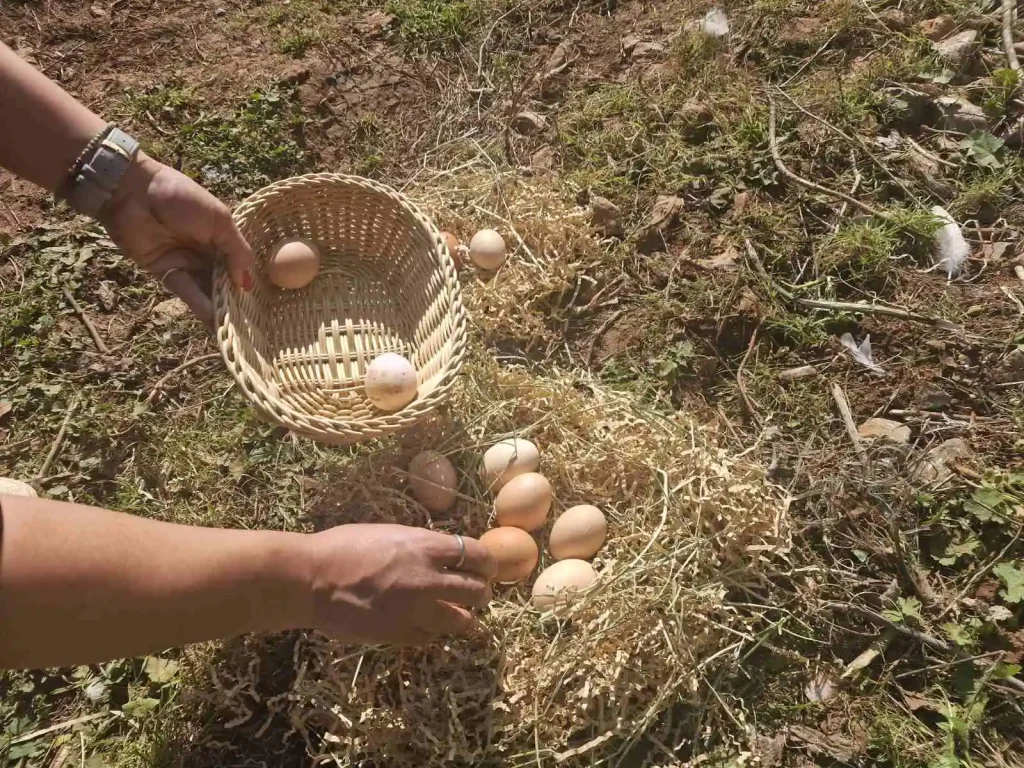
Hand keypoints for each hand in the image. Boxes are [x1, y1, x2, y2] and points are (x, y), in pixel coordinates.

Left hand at [98, 153, 253, 325]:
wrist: (133, 190)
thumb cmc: (181, 197)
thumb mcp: (219, 220)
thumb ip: (236, 251)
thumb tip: (246, 283)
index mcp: (220, 236)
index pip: (237, 264)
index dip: (244, 281)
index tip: (257, 302)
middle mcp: (204, 251)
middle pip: (221, 280)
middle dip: (232, 299)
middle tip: (247, 322)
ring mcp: (184, 262)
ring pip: (204, 288)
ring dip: (217, 306)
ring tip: (230, 326)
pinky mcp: (164, 271)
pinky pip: (184, 289)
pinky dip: (198, 302)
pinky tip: (212, 315)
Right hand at [305, 525, 495, 645]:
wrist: (312, 580)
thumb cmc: (342, 547)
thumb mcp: (389, 533)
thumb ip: (419, 545)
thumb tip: (441, 554)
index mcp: (424, 547)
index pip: (477, 555)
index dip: (486, 563)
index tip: (486, 568)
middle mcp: (427, 579)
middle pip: (477, 591)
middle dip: (481, 593)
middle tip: (476, 594)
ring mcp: (416, 610)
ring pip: (461, 620)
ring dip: (463, 617)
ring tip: (458, 615)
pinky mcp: (401, 635)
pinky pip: (431, 637)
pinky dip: (432, 632)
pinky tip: (424, 625)